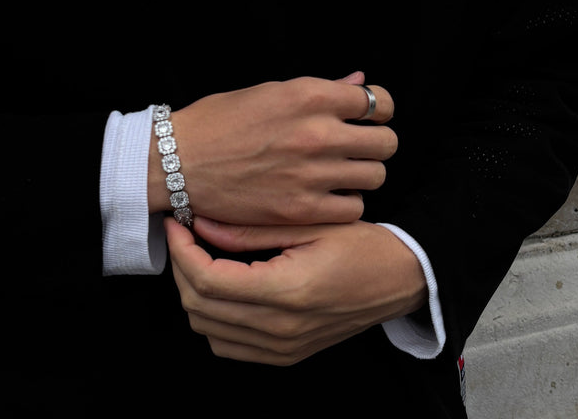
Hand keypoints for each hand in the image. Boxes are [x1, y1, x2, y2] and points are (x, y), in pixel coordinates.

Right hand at [151, 72, 395, 225]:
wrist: (177, 162)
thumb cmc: (220, 121)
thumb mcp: (270, 90)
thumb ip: (322, 88)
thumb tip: (359, 82)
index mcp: (309, 95)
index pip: (377, 101)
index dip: (379, 109)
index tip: (370, 116)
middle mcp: (316, 133)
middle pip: (386, 142)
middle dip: (377, 141)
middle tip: (359, 146)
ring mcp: (311, 174)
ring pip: (375, 176)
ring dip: (363, 173)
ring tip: (342, 171)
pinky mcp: (300, 209)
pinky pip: (354, 208)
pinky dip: (347, 202)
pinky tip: (329, 194)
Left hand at [166, 216, 426, 365]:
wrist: (400, 279)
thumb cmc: (362, 244)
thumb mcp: (309, 223)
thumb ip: (251, 228)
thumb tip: (200, 222)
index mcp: (288, 291)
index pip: (209, 281)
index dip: (182, 250)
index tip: (177, 222)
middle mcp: (281, 328)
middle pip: (200, 308)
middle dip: (181, 267)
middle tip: (184, 233)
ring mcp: (283, 348)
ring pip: (208, 330)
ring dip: (194, 292)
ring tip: (200, 254)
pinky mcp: (285, 355)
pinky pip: (229, 344)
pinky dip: (213, 316)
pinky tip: (223, 283)